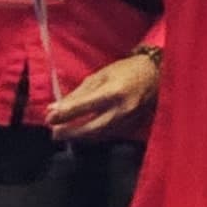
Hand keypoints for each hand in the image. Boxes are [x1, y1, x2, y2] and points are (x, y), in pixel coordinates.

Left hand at [44, 49, 160, 139]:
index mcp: (112, 92)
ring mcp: (129, 119)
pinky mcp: (133, 125)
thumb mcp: (99, 76)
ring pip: (99, 134)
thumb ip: (77, 94)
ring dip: (80, 136)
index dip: (63, 115)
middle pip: (89, 128)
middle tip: (54, 133)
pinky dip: (94, 135)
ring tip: (66, 133)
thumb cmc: (126, 70)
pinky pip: (109, 135)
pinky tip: (85, 133)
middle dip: (69, 132)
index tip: (48, 119)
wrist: (157, 74)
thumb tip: (54, 109)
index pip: (82, 108)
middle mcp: (121, 109)